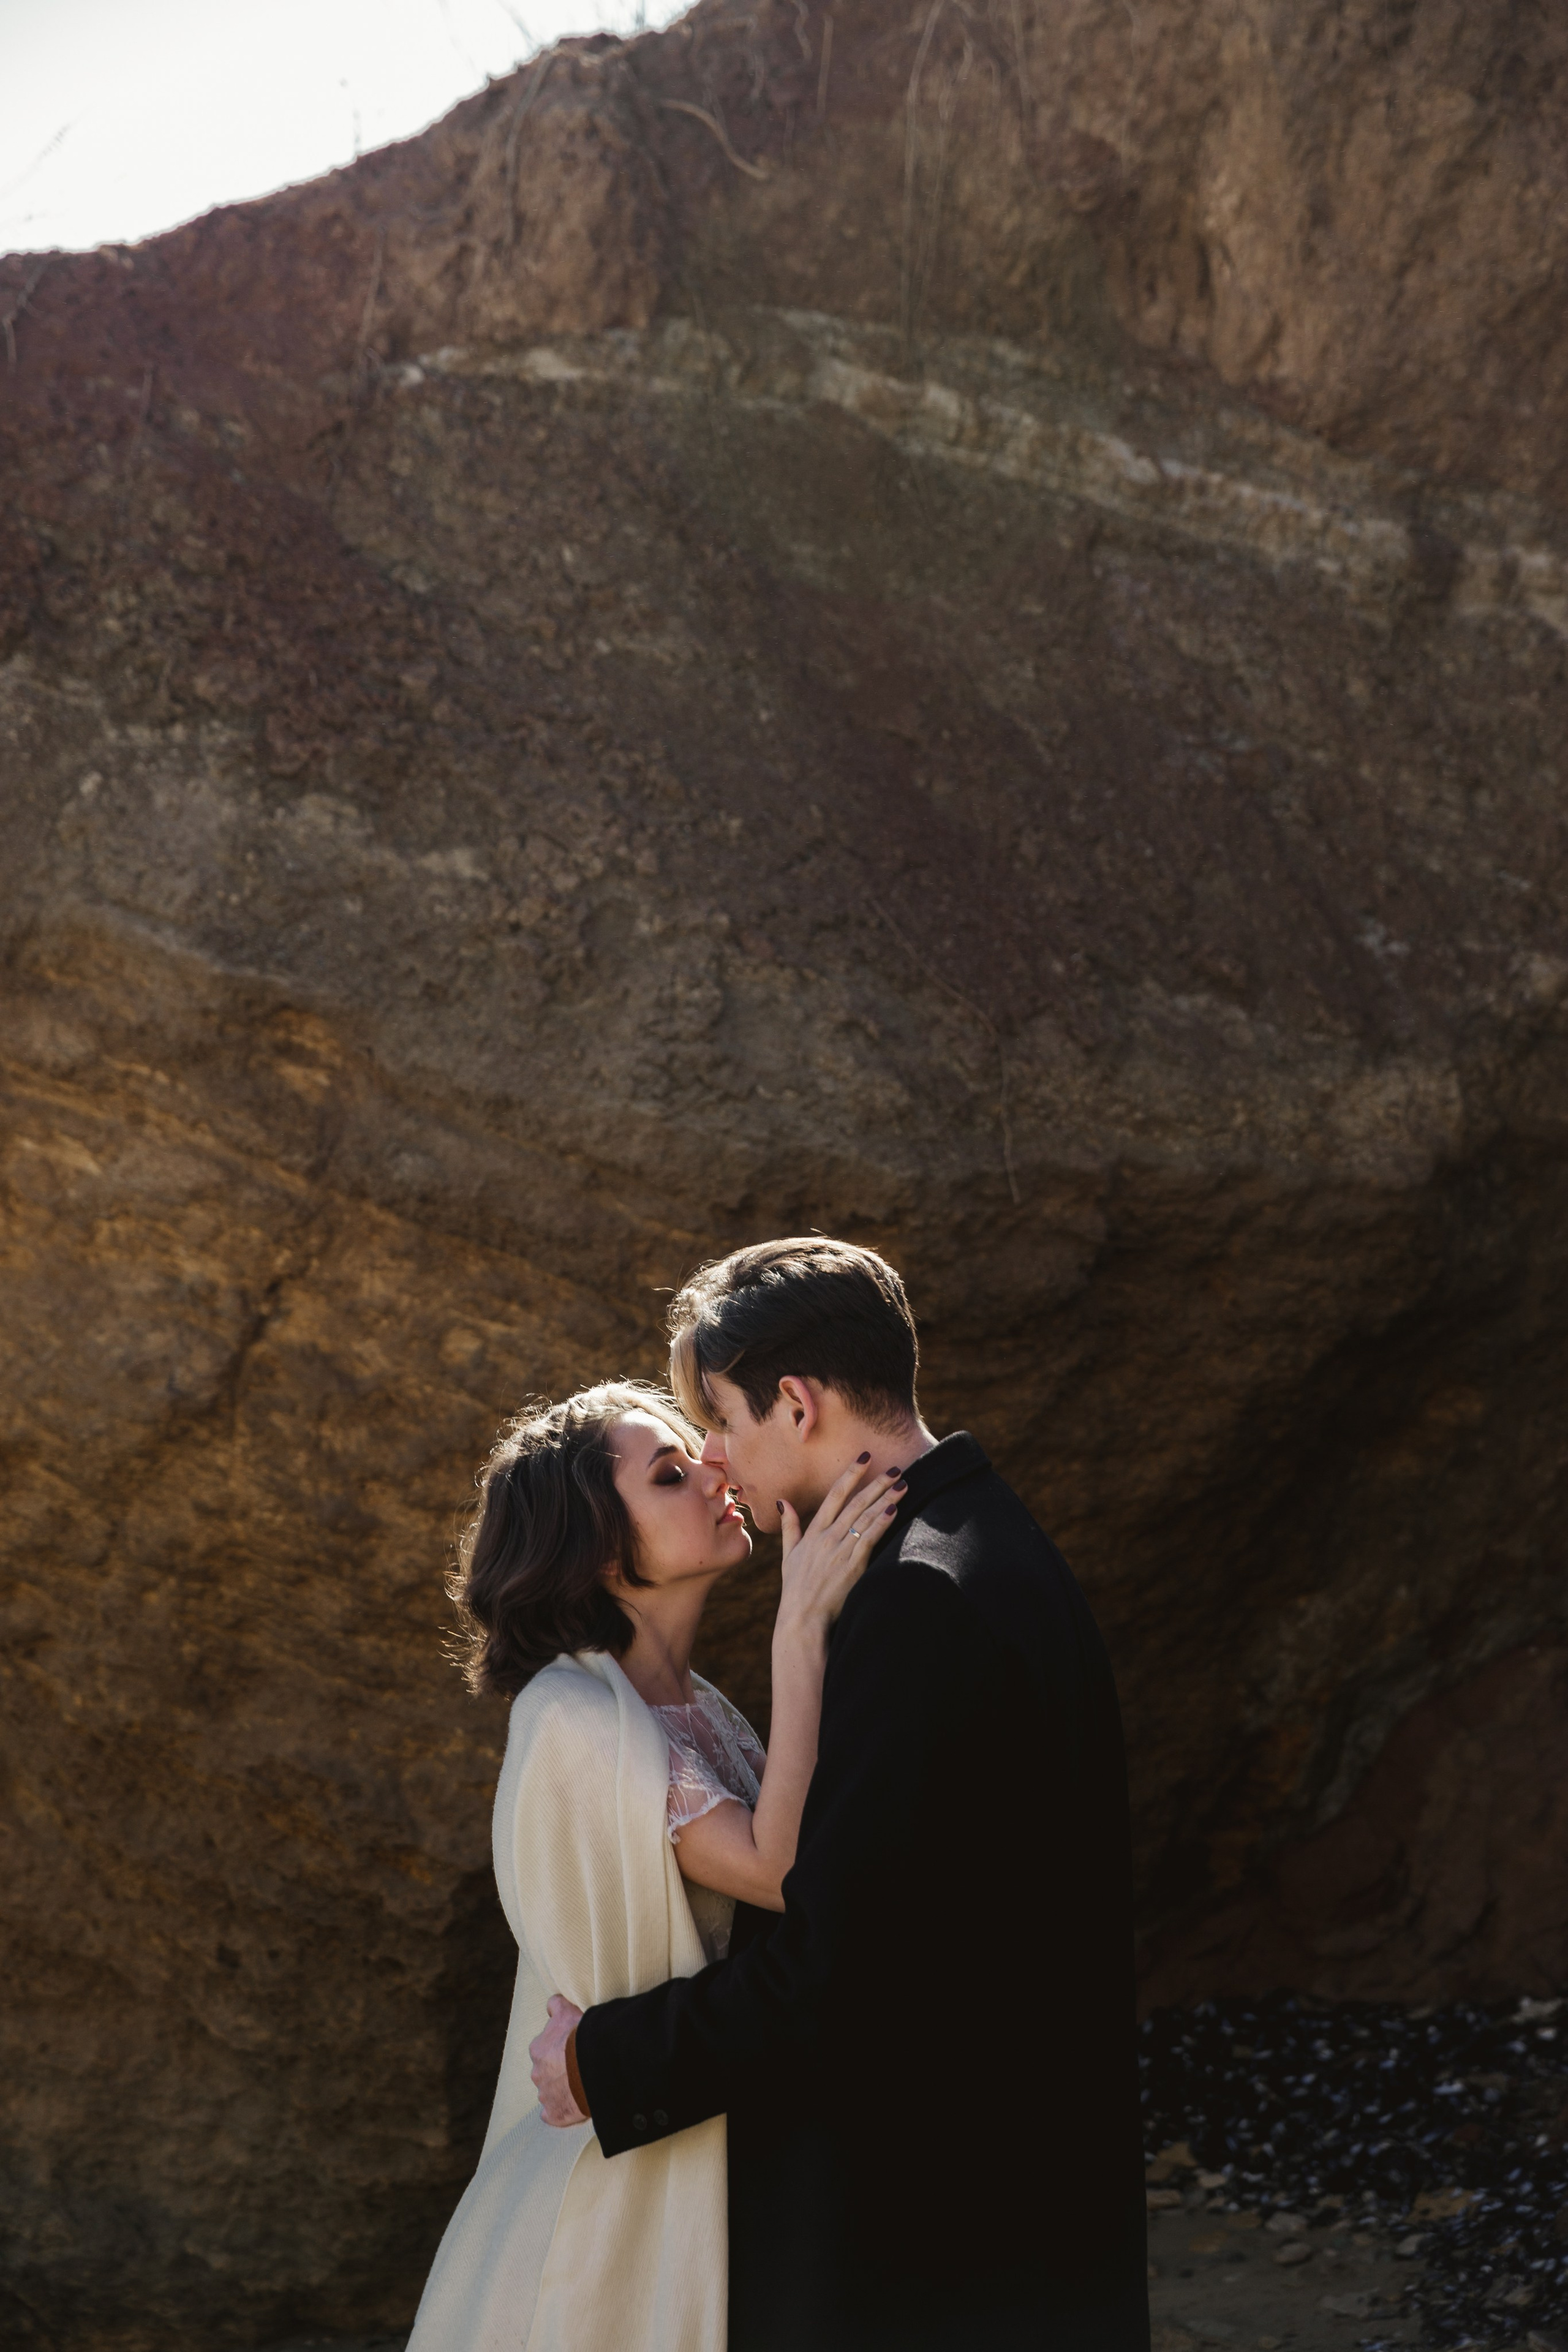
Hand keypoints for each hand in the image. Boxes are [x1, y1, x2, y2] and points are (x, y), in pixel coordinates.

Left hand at [529, 1993, 586, 2126]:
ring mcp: (545, 2095)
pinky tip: (573, 2106)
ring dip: (561, 2090)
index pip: (544, 2047)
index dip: (560, 2047)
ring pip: (550, 2092)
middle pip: (546, 2070)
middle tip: (579, 2066)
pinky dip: (560, 2111)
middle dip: (559, 2069)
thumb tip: (551, 2004)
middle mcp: (537, 2072)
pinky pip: (552, 2115)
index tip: (572, 2047)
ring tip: (581, 2085)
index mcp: (537, 2049)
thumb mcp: (568, 2011)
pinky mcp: (554, 2114)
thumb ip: (556, 2006)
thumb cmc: (581, 2036)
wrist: (594, 2065)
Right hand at [776, 1456, 905, 1638]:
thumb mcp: (789, 1555)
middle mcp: (827, 1537)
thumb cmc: (796, 1589)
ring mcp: (840, 1551)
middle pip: (855, 1503)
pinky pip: (869, 1539)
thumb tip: (784, 1502)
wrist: (802, 1617)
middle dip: (876, 1483)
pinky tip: (893, 1511)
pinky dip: (881, 1523)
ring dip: (885, 1499)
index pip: (834, 1495)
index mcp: (813, 1532)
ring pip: (865, 1518)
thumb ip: (790, 1527)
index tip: (864, 1458)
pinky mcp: (852, 1566)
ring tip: (902, 1485)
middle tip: (895, 1468)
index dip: (850, 1475)